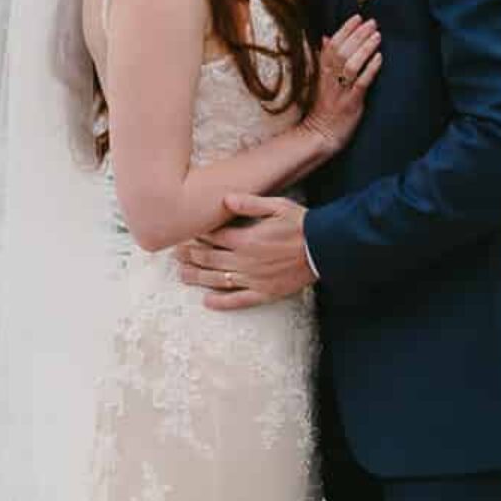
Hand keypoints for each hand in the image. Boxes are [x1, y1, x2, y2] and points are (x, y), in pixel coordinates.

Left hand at [180, 195, 316, 310]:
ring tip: (182, 275)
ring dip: (198, 277)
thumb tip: (224, 198)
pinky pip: (238, 300)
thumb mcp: (277, 206)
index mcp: (246, 239)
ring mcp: (253, 279)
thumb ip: (249, 203)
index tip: (184, 234)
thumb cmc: (301, 224)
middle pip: (210, 258)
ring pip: (218, 279)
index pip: (213, 237)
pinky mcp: (264, 293)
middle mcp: (245, 261)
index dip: (197, 235)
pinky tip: (207, 302)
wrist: (324, 248)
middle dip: (191, 255)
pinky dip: (222, 302)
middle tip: (175, 254)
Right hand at [305, 13, 381, 154]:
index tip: (357, 17)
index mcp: (322, 71)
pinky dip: (370, 69)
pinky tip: (379, 58)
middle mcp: (330, 78)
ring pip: (351, 64)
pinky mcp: (351, 103)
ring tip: (377, 36)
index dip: (345, 29)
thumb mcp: (320, 80)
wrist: (320, 134)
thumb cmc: (324, 107)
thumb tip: (325, 37)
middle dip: (358, 34)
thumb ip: (324, 59)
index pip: (332, 45)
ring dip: (365, 48)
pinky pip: (361, 83)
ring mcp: (341, 91)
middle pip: (342, 51)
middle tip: (372, 22)